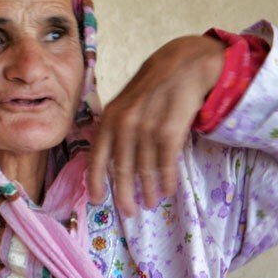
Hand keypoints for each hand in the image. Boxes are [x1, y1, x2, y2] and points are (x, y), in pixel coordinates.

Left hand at [87, 35, 224, 215]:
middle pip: (121, 170)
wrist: (181, 65)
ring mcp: (147, 129)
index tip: (97, 199)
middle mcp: (124, 125)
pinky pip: (165, 164)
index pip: (97, 157)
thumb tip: (108, 160)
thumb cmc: (150, 88)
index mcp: (109, 119)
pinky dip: (166, 180)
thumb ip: (114, 128)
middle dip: (123, 194)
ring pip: (145, 170)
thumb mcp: (123, 104)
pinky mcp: (169, 131)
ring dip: (147, 190)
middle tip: (127, 211)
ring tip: (149, 203)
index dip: (96, 181)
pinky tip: (166, 190)